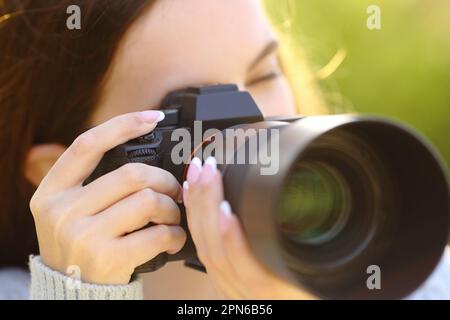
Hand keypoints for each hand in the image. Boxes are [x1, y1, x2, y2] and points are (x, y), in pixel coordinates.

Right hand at [30, 111, 185, 284]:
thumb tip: (141, 151)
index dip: (123, 125)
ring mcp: (82, 235)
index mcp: (52, 191)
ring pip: (148, 201)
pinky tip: (172, 238)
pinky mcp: (107, 258)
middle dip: (165, 180)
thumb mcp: (70, 210)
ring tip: (173, 217)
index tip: (151, 117)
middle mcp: (62, 210)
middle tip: (174, 191)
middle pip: (132, 174)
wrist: (73, 294)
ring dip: (172, 209)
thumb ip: (94, 182)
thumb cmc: (81, 245)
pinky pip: (157, 233)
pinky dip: (175, 234)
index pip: (88, 144)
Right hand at [182, 156, 314, 298]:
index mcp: (228, 275)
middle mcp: (231, 285)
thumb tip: (250, 202)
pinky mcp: (270, 293)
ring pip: (216, 252)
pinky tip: (228, 216)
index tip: (194, 178)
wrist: (314, 310)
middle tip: (202, 168)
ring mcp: (248, 291)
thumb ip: (253, 241)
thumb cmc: (292, 288)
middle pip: (204, 241)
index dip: (193, 207)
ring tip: (212, 180)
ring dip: (210, 212)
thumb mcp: (266, 263)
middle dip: (199, 201)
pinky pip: (246, 268)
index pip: (201, 237)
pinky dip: (233, 240)